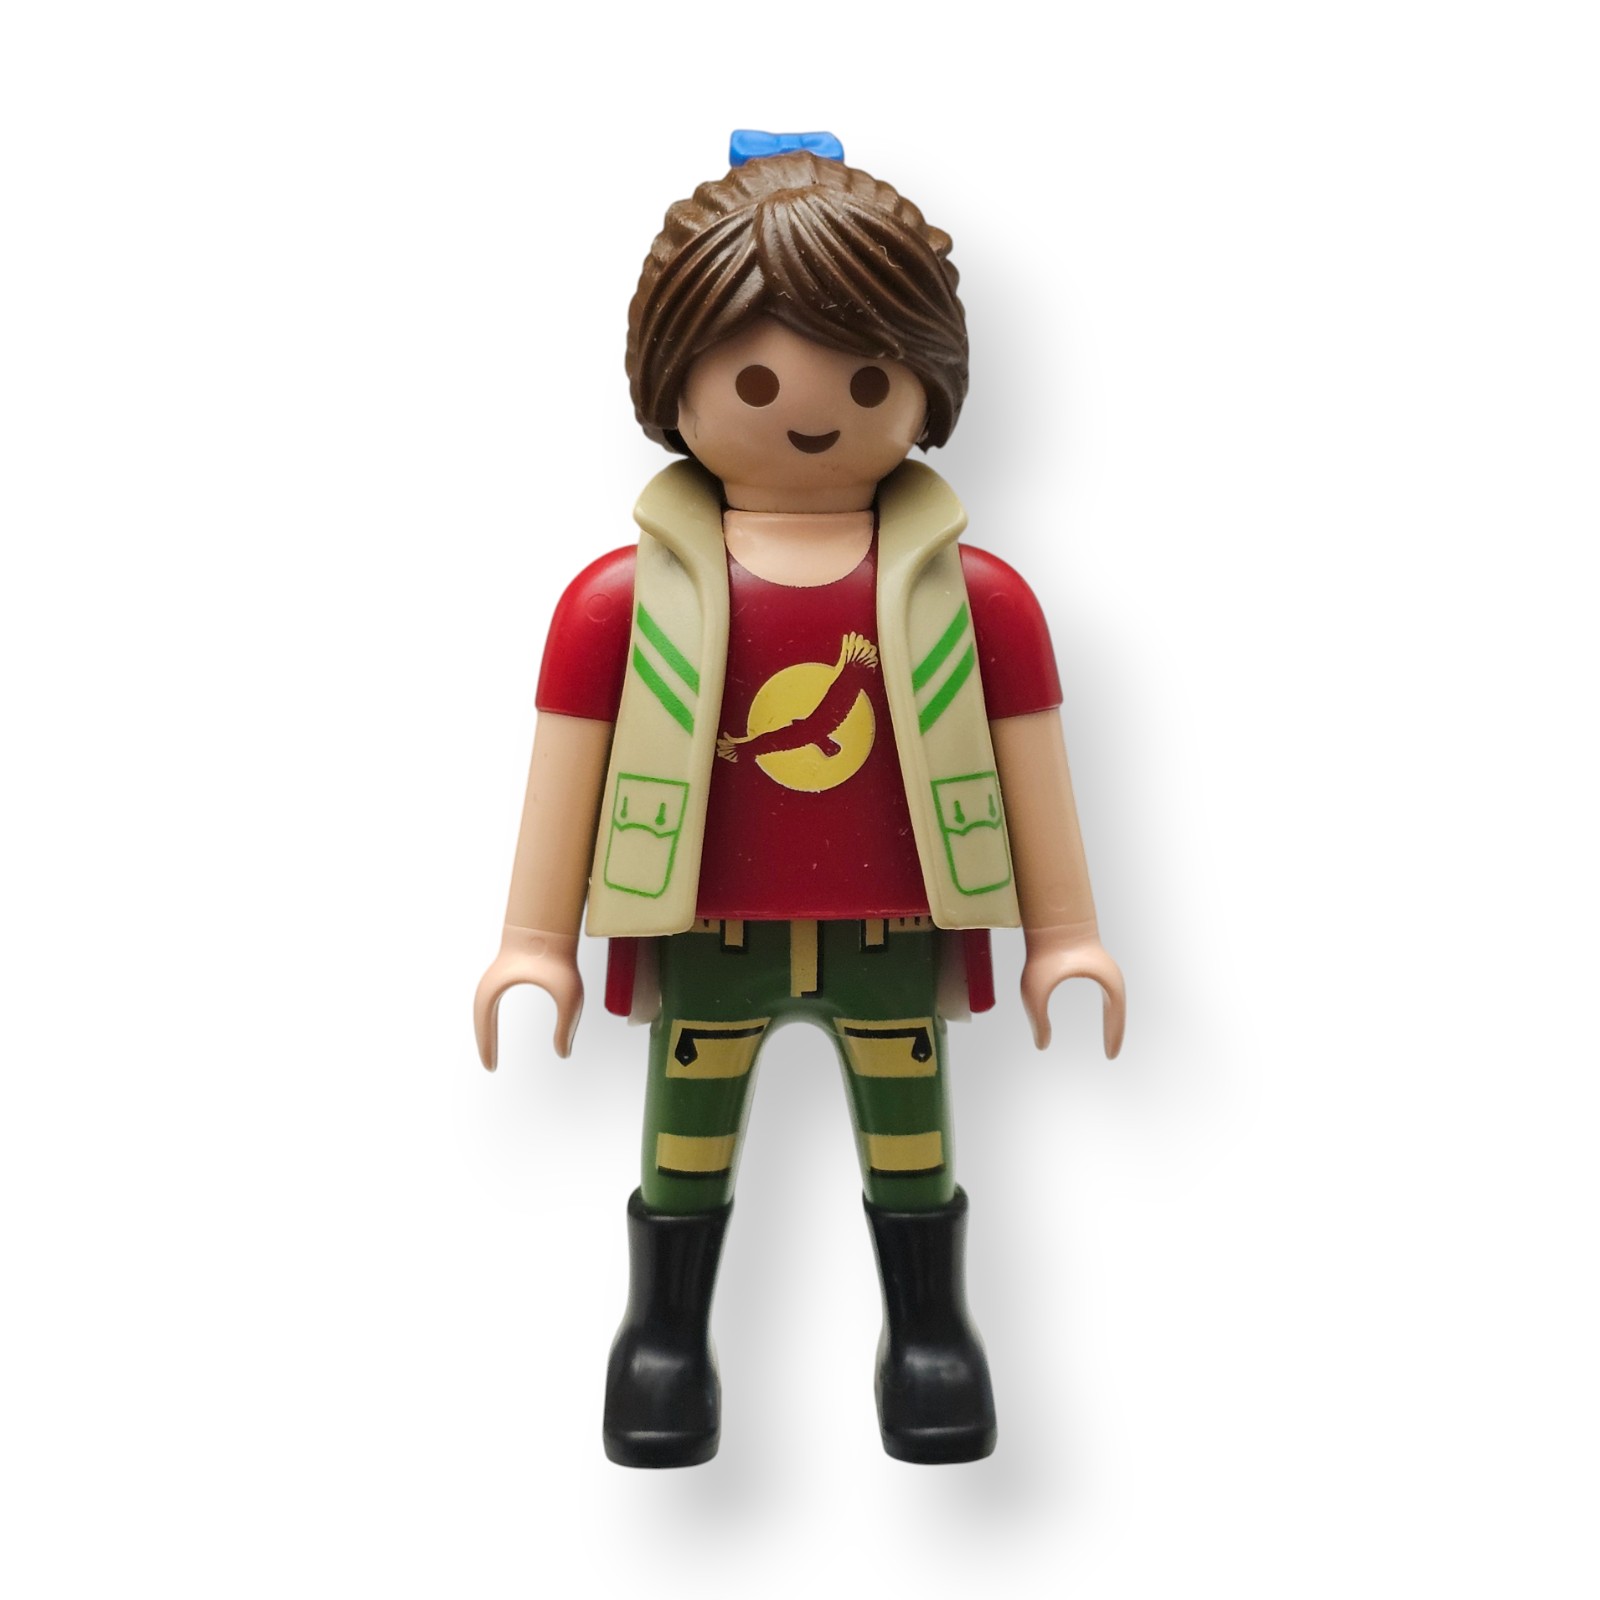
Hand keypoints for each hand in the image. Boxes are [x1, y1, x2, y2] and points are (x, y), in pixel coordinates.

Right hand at [473, 926, 582, 1069]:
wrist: (551, 925)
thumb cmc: (559, 959)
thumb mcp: (569, 997)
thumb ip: (567, 1027)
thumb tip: (564, 1054)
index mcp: (496, 989)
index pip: (484, 1023)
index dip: (487, 1046)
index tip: (491, 1068)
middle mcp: (490, 984)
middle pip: (480, 1018)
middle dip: (484, 1042)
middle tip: (490, 1066)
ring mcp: (496, 977)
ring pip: (484, 1009)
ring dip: (487, 1030)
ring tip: (492, 1051)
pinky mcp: (505, 972)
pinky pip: (493, 1000)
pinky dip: (493, 1017)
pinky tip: (499, 1026)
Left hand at [1019, 922, 1125, 1058]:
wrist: (1052, 919)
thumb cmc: (1044, 954)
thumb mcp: (1035, 991)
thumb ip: (1038, 1020)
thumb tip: (1042, 1045)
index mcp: (1106, 983)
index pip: (1116, 1017)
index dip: (1113, 1037)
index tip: (1110, 1056)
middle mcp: (1110, 977)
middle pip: (1118, 1011)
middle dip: (1115, 1031)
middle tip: (1111, 1053)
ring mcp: (1104, 969)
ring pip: (1114, 1001)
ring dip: (1112, 1019)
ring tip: (1109, 1039)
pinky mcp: (1094, 964)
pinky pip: (1105, 991)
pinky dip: (1106, 1006)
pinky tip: (1102, 1014)